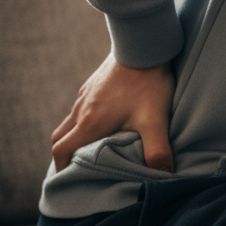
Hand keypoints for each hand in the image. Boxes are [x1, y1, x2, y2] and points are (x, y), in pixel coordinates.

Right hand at [51, 54, 175, 172]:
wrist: (144, 45)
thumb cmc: (148, 84)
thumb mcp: (155, 121)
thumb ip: (158, 151)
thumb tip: (165, 176)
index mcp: (89, 122)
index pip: (61, 149)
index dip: (61, 168)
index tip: (69, 179)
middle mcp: (81, 109)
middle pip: (60, 137)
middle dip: (65, 154)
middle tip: (78, 168)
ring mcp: (85, 95)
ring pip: (70, 121)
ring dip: (75, 136)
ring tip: (92, 148)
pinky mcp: (93, 84)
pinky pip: (80, 107)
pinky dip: (83, 120)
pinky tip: (104, 122)